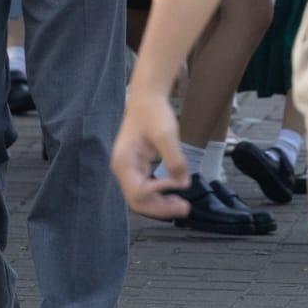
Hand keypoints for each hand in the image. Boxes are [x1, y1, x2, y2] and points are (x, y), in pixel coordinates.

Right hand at [110, 88, 192, 219]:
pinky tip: (175, 196)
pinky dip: (159, 196)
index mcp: (124, 162)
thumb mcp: (166, 134)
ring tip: (182, 205)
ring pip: (141, 199)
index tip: (178, 183)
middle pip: (137, 201)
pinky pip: (146, 189)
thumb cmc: (154, 113)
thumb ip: (175, 160)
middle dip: (160, 208)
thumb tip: (183, 184)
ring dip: (161, 205)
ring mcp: (128, 170)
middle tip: (185, 208)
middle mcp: (122, 170)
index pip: (138, 192)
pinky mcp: (137, 168)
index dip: (159, 193)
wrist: (147, 99)